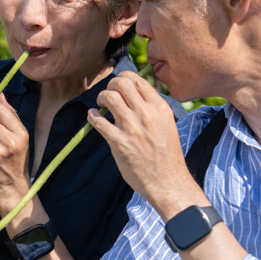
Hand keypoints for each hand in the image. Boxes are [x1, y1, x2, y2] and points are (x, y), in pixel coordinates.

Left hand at [89, 71, 200, 210]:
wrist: (168, 181)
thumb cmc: (167, 155)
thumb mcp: (166, 124)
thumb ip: (152, 109)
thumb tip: (133, 97)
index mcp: (159, 108)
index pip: (138, 80)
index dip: (123, 78)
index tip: (118, 86)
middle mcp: (146, 114)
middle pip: (121, 83)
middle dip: (111, 85)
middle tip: (108, 94)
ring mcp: (132, 128)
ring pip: (110, 97)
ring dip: (101, 98)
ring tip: (101, 105)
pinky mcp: (119, 143)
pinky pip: (99, 122)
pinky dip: (92, 116)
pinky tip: (92, 117)